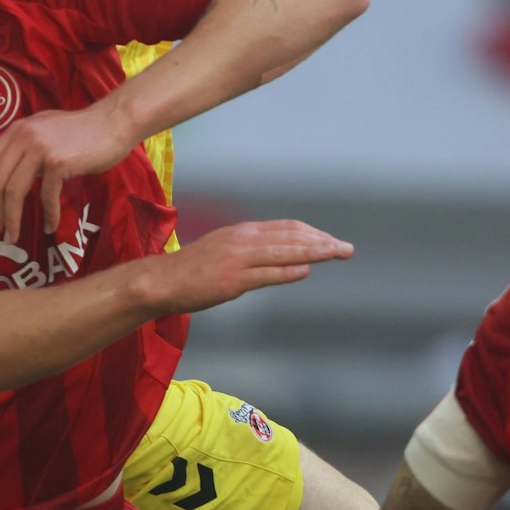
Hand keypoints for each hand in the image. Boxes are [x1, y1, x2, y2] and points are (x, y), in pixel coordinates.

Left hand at [0, 104, 134, 241]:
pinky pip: (46, 196)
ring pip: (14, 190)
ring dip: (11, 218)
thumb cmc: (83, 131)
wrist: (114, 123)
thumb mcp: (45, 131)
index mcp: (17, 130)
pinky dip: (48, 215)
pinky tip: (50, 226)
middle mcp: (23, 136)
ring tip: (12, 237)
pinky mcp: (59, 162)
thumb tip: (9, 177)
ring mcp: (40, 148)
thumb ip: (26, 147)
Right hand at [146, 220, 353, 313]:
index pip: (287, 228)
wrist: (163, 281)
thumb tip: (294, 262)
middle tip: (346, 249)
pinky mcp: (232, 279)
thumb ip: (258, 254)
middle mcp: (243, 240)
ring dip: (314, 251)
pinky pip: (266, 273)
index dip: (313, 234)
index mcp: (243, 232)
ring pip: (284, 251)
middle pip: (291, 236)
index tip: (332, 241)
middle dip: (322, 241)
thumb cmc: (195, 270)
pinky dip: (288, 271)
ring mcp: (237, 259)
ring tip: (337, 254)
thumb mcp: (228, 252)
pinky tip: (306, 270)